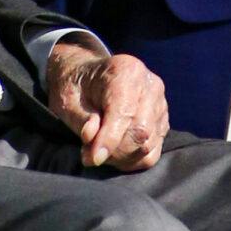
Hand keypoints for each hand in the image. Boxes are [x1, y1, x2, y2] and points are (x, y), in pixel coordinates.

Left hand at [48, 41, 167, 171]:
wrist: (88, 79)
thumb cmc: (77, 88)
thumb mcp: (68, 100)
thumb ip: (82, 120)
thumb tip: (93, 141)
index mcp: (127, 71)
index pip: (125, 113)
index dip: (110, 139)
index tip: (94, 159)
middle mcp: (150, 86)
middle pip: (141, 131)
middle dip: (114, 151)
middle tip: (89, 154)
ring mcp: (160, 105)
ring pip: (147, 145)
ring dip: (121, 157)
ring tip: (99, 150)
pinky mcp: (162, 122)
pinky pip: (152, 153)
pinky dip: (132, 160)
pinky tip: (114, 153)